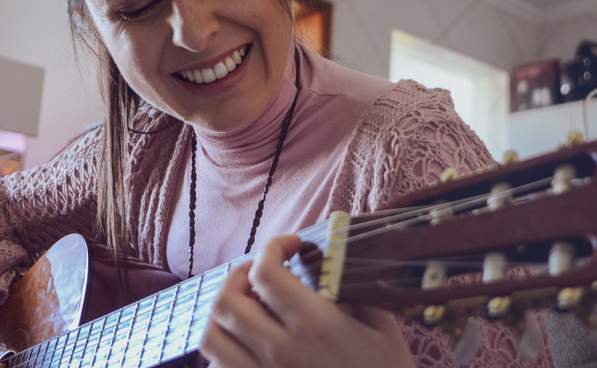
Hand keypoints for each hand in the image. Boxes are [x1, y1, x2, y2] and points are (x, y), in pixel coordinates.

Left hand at [200, 235, 415, 367]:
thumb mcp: (384, 330)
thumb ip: (357, 289)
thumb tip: (335, 260)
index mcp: (314, 326)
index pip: (266, 271)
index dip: (273, 247)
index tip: (291, 245)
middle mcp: (279, 352)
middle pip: (228, 301)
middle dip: (239, 275)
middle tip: (260, 271)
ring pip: (212, 337)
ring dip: (223, 314)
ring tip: (245, 306)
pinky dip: (224, 350)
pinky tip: (247, 343)